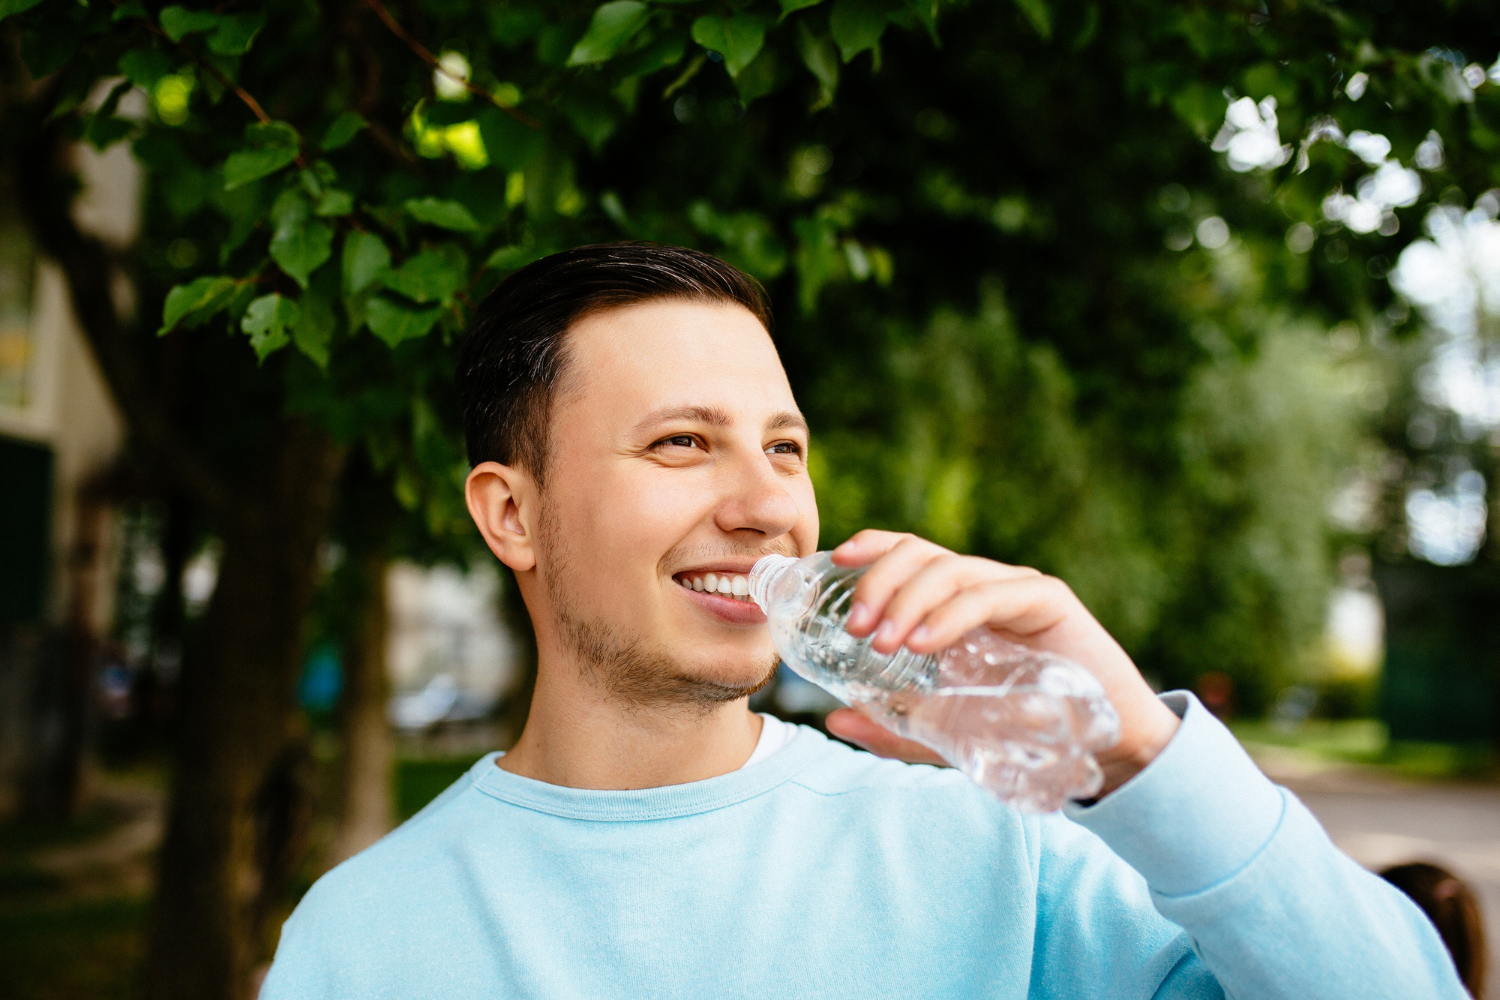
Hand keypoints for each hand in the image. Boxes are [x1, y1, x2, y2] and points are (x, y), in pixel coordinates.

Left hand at [828, 530, 1179, 796]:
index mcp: (956, 603)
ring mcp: (1015, 589)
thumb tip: (835, 719)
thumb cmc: (1022, 732)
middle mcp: (983, 586)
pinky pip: (989, 595)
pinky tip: (923, 643)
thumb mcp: (944, 732)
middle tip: (853, 627)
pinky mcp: (1047, 601)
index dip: (872, 548)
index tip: (834, 559)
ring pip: (950, 569)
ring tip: (880, 642)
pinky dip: (949, 615)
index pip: (908, 555)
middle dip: (878, 581)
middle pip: (921, 553)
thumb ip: (894, 725)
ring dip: (907, 601)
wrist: (1103, 750)